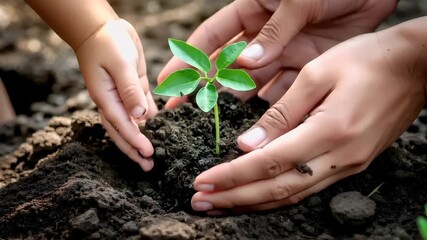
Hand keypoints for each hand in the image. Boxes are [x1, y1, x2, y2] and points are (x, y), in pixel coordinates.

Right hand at [75, 19, 157, 170]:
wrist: (103, 28)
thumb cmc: (107, 43)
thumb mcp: (119, 64)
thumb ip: (130, 90)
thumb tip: (140, 115)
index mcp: (105, 98)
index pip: (121, 125)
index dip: (134, 141)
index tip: (147, 153)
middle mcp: (113, 101)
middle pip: (123, 132)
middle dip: (134, 150)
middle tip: (148, 166)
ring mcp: (124, 96)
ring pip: (133, 124)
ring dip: (142, 138)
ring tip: (153, 155)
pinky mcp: (134, 89)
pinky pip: (143, 108)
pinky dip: (151, 119)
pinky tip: (160, 128)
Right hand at [159, 0, 396, 106]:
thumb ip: (274, 32)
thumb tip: (246, 63)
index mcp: (252, 11)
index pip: (211, 38)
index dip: (188, 59)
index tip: (167, 81)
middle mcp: (262, 36)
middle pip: (227, 67)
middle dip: (206, 90)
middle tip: (185, 114)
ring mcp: (282, 52)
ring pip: (253, 83)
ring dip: (238, 104)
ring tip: (218, 127)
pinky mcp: (305, 65)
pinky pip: (283, 89)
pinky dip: (273, 106)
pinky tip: (259, 125)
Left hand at [191, 18, 426, 212]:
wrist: (416, 67)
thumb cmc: (366, 61)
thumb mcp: (318, 74)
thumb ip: (281, 113)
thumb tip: (246, 145)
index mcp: (329, 131)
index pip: (268, 163)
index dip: (232, 176)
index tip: (202, 182)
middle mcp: (339, 158)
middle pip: (277, 189)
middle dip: (234, 198)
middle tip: (200, 202)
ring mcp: (348, 165)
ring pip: (292, 195)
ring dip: (252, 203)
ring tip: (220, 204)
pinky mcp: (351, 164)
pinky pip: (308, 188)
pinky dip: (277, 196)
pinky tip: (257, 196)